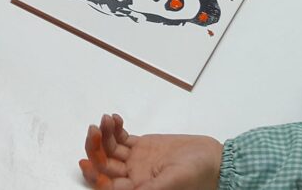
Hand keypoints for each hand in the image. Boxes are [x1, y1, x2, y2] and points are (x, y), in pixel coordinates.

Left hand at [79, 114, 222, 189]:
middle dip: (95, 148)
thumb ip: (147, 188)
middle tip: (94, 129)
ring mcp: (136, 162)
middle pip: (104, 165)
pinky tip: (115, 118)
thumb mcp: (172, 183)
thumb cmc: (198, 175)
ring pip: (110, 149)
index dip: (94, 175)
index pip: (107, 185)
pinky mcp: (142, 147)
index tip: (85, 160)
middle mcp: (132, 178)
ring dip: (104, 134)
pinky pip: (121, 138)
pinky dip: (115, 129)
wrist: (215, 160)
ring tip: (106, 119)